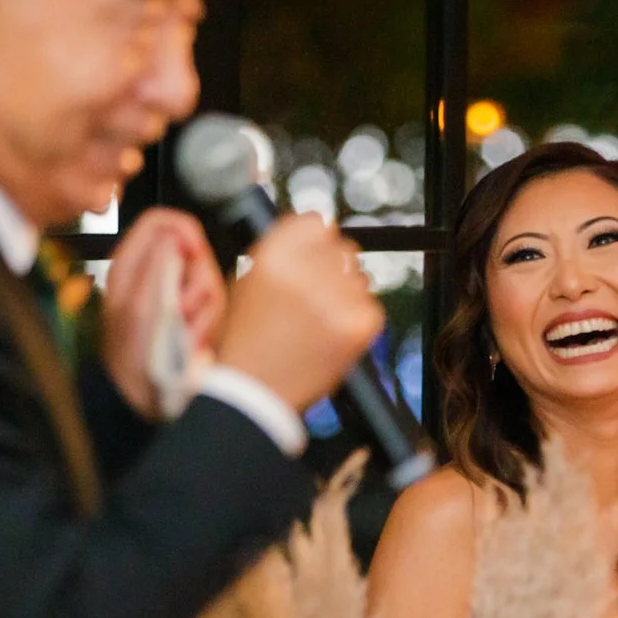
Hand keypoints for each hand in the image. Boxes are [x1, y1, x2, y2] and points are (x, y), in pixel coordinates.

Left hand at [97, 209, 226, 418]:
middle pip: (194, 249)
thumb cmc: (131, 357)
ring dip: (204, 309)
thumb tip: (177, 232)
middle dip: (198, 281)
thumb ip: (157, 263)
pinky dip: (208, 325)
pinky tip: (193, 342)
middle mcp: (155, 274)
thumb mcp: (139, 306)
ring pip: (209, 278)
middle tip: (184, 310)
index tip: (194, 254)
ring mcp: (175, 294)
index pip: (162, 220)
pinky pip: (215, 306)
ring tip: (187, 333)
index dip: (184, 230)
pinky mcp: (192, 314)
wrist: (140, 400)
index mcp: (132, 264)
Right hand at [217, 213, 384, 413]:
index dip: (316, 241)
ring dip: (345, 295)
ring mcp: (336, 300)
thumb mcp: (247, 282)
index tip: (312, 254)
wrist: (254, 395)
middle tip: (315, 297)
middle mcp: (307, 273)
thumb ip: (281, 252)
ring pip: (359, 278)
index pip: (316, 222)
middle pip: (343, 248)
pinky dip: (356, 320)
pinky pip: (370, 307)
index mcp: (275, 257)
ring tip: (318, 323)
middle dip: (332, 269)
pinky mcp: (359, 326)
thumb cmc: (246, 341)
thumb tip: (318, 231)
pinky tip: (331, 336)